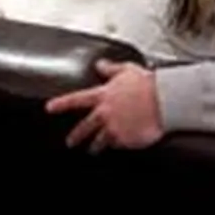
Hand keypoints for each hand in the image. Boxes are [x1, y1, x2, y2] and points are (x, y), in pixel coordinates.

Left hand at [47, 60, 166, 151]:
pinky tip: (118, 146)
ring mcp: (114, 129)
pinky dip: (118, 145)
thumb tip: (100, 64)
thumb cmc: (148, 84)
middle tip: (70, 142)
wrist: (164, 100)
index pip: (75, 100)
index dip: (61, 104)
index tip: (50, 108)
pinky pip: (119, 145)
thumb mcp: (127, 70)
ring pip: (100, 141)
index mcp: (103, 96)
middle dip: (76, 136)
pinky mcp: (126, 140)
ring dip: (95, 146)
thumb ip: (111, 69)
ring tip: (93, 150)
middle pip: (85, 127)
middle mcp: (105, 114)